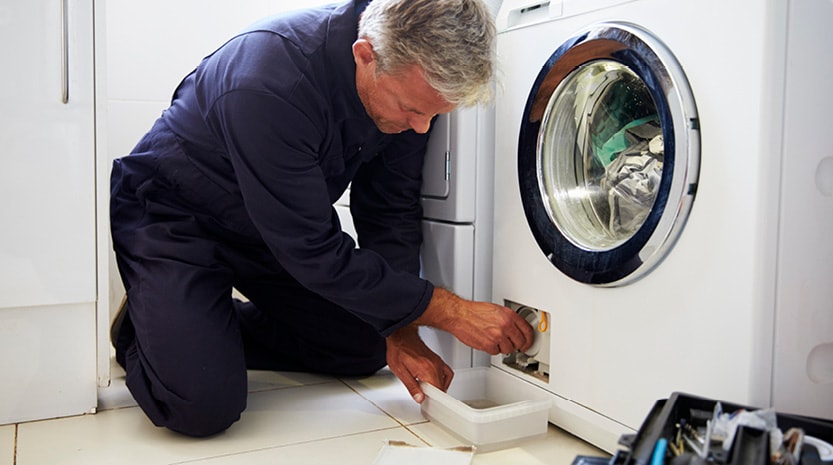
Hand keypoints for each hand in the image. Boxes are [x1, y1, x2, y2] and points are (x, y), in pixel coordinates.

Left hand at [385, 325, 453, 402]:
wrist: (401, 335)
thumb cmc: (398, 350)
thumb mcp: (400, 371)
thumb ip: (412, 387)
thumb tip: (419, 398)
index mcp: (426, 369)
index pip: (437, 391)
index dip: (432, 400)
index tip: (426, 401)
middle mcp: (434, 365)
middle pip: (441, 388)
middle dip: (433, 395)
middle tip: (423, 396)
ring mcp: (437, 362)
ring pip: (445, 381)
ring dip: (438, 388)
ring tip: (428, 391)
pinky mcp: (437, 359)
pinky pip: (447, 372)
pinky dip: (445, 380)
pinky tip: (438, 382)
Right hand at [415, 288, 534, 355]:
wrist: (460, 315)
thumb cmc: (474, 311)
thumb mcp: (496, 310)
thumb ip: (508, 319)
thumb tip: (516, 327)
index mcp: (509, 315)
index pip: (527, 330)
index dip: (529, 339)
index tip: (528, 342)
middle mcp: (505, 326)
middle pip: (520, 342)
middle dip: (517, 345)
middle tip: (513, 344)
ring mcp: (497, 336)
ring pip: (508, 349)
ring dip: (504, 347)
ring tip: (496, 341)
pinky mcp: (489, 345)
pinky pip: (496, 352)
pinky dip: (493, 349)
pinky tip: (489, 342)